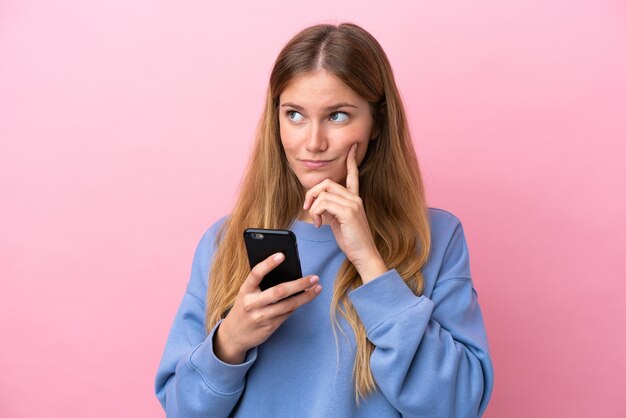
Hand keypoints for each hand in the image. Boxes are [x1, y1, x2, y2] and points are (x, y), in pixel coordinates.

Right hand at [214, 252, 321, 363]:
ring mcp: (261, 317)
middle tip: (314, 277)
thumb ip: (261, 284)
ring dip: (305, 296)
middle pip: (279, 291)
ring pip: (288, 305)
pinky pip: (287, 314)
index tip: (282, 255)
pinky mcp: (269, 327)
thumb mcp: (247, 294)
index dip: (268, 263)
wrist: (234, 335)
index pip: (256, 274)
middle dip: (299, 284)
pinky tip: (305, 298)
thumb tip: (287, 273)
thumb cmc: (244, 307)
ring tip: (317, 288)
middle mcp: (252, 303)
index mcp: (245, 290)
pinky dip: (297, 305)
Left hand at [302, 143, 387, 282]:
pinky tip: (318, 224)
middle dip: (312, 193)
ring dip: (312, 207)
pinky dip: (315, 213)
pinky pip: (323, 203)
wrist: (364, 254)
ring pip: (323, 193)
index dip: (351, 160)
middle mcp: (355, 198)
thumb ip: (332, 209)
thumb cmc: (352, 240)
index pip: (353, 175)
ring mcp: (353, 204)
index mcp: (354, 198)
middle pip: (327, 182)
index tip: (352, 147)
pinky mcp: (348, 212)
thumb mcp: (339, 221)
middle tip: (307, 207)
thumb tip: (318, 204)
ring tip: (316, 220)